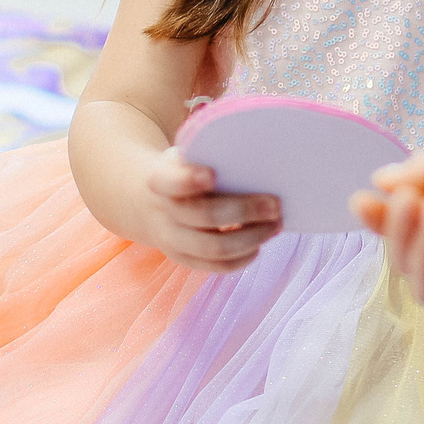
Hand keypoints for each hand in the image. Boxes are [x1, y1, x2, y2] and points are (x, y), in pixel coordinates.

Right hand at [142, 148, 281, 272]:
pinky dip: (242, 258)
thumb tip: (259, 167)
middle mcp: (163, 212)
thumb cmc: (182, 171)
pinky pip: (216, 266)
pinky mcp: (184, 259)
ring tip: (275, 225)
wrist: (148, 201)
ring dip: (251, 237)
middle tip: (275, 205)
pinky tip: (258, 246)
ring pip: (214, 247)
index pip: (172, 181)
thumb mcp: (185, 156)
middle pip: (205, 216)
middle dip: (245, 211)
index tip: (212, 175)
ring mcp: (171, 240)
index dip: (189, 180)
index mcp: (160, 180)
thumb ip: (210, 157)